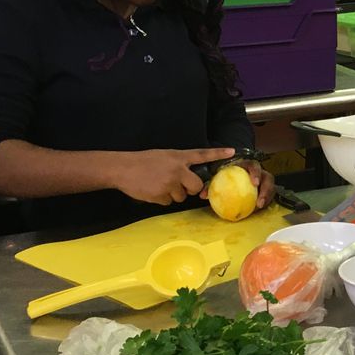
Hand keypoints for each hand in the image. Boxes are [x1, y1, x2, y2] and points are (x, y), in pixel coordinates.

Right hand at [112, 147, 233, 204]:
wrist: (122, 169)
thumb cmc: (142, 161)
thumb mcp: (163, 156)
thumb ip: (178, 164)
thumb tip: (188, 176)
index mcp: (178, 157)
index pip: (201, 154)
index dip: (217, 154)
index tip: (232, 151)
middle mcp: (176, 170)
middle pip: (195, 185)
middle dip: (190, 189)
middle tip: (180, 185)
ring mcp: (169, 184)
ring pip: (181, 197)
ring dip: (174, 194)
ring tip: (159, 185)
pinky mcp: (161, 195)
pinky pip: (168, 202)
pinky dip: (162, 199)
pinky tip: (152, 191)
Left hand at [199, 160, 275, 209]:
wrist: (230, 176)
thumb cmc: (225, 174)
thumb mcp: (217, 176)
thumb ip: (210, 184)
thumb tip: (202, 195)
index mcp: (247, 166)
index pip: (254, 166)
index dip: (256, 173)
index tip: (254, 183)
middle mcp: (258, 173)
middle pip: (268, 177)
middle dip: (266, 188)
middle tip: (260, 200)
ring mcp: (262, 182)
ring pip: (271, 188)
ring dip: (267, 197)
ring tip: (260, 206)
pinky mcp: (264, 190)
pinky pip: (267, 196)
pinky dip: (264, 202)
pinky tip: (257, 209)